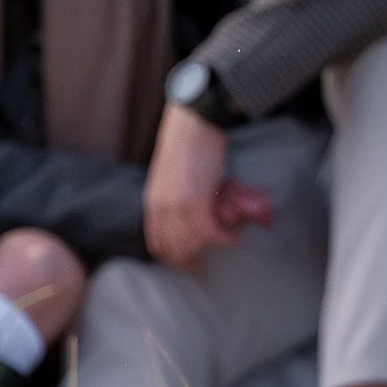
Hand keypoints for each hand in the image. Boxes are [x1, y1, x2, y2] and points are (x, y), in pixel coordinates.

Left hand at [143, 103, 276, 268]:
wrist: (191, 122)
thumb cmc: (184, 143)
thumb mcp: (168, 175)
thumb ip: (172, 196)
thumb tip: (188, 209)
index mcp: (152, 202)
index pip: (156, 242)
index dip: (171, 257)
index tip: (186, 262)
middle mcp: (161, 209)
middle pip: (173, 249)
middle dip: (190, 262)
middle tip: (207, 264)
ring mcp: (177, 207)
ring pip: (192, 245)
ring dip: (210, 250)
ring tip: (226, 244)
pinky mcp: (196, 203)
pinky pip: (209, 234)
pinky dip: (224, 240)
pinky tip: (234, 238)